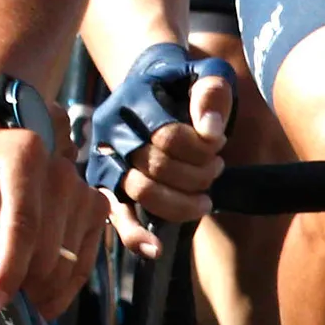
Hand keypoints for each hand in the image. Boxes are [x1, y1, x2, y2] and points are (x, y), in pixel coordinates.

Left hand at [0, 119, 102, 317]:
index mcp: (20, 155)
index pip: (22, 221)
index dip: (9, 267)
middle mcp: (60, 169)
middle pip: (47, 248)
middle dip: (19, 283)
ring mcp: (82, 191)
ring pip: (66, 261)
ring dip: (39, 288)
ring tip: (11, 290)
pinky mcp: (95, 210)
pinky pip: (84, 263)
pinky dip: (63, 289)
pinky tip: (41, 296)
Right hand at [87, 40, 236, 253]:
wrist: (150, 85)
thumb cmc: (183, 84)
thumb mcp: (205, 75)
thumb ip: (211, 95)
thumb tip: (211, 133)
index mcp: (133, 102)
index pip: (168, 136)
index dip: (201, 148)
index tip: (219, 144)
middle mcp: (112, 131)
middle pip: (157, 167)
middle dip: (197, 175)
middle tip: (217, 170)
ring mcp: (105, 159)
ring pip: (140, 192)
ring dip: (180, 202)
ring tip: (205, 199)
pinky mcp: (106, 183)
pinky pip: (116, 214)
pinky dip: (134, 234)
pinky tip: (155, 249)